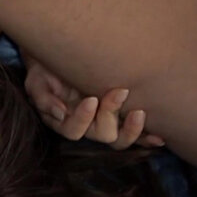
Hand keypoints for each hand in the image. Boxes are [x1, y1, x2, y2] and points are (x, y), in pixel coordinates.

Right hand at [24, 59, 164, 149]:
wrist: (60, 56)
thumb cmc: (45, 70)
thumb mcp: (36, 82)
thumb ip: (44, 99)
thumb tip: (61, 114)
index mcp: (63, 121)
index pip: (73, 131)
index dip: (83, 119)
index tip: (91, 99)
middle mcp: (85, 125)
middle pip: (101, 135)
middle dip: (111, 114)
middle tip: (119, 91)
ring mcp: (103, 122)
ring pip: (119, 139)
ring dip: (132, 130)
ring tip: (139, 112)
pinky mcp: (119, 116)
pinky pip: (135, 134)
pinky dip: (147, 137)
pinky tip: (160, 138)